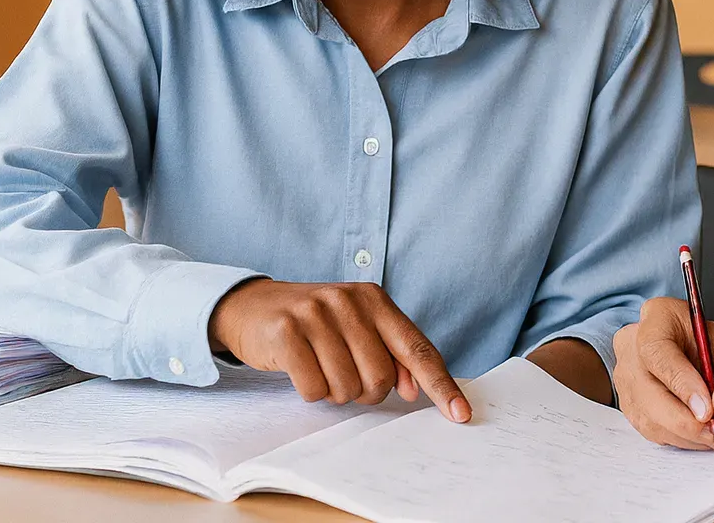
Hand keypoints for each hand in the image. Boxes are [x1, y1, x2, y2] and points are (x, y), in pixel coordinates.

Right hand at [208, 279, 469, 421]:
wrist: (252, 306)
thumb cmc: (314, 323)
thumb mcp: (356, 327)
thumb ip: (389, 352)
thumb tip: (413, 389)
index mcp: (375, 300)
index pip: (418, 348)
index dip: (441, 384)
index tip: (461, 413)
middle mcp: (349, 301)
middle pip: (381, 377)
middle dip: (365, 390)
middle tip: (344, 374)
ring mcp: (316, 314)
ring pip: (348, 387)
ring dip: (335, 391)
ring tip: (320, 367)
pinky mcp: (287, 331)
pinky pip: (314, 389)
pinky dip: (310, 391)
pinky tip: (300, 368)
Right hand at [613, 296, 713, 449]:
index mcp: (659, 316)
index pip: (656, 349)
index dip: (680, 382)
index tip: (708, 410)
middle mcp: (633, 344)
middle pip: (647, 390)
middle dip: (686, 421)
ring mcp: (628, 377)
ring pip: (650, 417)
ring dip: (690, 435)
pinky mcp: (634, 405)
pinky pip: (655, 431)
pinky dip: (686, 440)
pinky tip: (712, 434)